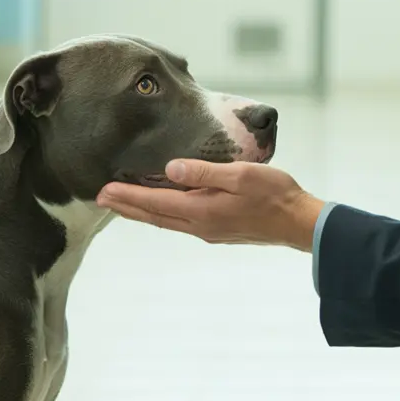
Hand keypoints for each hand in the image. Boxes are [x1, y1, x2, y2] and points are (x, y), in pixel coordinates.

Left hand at [95, 160, 325, 250]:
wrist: (299, 223)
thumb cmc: (275, 194)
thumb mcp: (242, 175)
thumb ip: (205, 172)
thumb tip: (169, 169)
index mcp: (202, 211)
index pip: (156, 203)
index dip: (128, 197)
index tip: (103, 191)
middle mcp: (200, 226)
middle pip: (154, 216)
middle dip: (126, 207)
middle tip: (100, 199)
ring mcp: (209, 231)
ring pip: (166, 221)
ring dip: (142, 212)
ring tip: (122, 204)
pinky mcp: (218, 231)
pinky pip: (180, 222)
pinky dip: (162, 214)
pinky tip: (161, 208)